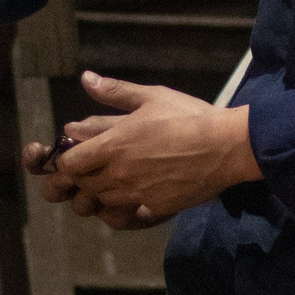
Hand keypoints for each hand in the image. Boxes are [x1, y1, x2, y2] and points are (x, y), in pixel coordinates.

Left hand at [24, 71, 261, 225]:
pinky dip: (122, 207)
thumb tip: (86, 79)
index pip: (70, 163)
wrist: (226, 147)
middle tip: (92, 166)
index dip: (68, 160)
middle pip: (82, 185)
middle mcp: (119, 173)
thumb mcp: (151, 96)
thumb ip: (115, 92)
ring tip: (114, 177)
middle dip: (81, 177)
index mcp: (114, 144)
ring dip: (100, 191)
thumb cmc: (189, 116)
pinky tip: (132, 194)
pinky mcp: (154, 208)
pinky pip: (125, 215)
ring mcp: (136, 194)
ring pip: (101, 201)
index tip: (77, 152)